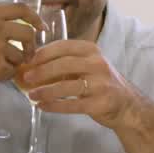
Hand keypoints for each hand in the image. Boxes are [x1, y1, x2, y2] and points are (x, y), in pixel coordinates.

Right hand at [0, 3, 39, 98]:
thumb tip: (22, 23)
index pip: (21, 9)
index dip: (35, 18)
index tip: (41, 27)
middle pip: (28, 32)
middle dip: (31, 46)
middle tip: (26, 55)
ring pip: (20, 54)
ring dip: (14, 63)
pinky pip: (13, 70)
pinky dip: (6, 75)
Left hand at [23, 40, 141, 129]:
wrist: (127, 105)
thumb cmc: (101, 83)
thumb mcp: (88, 65)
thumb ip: (66, 62)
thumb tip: (32, 65)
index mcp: (92, 50)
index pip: (64, 46)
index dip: (43, 53)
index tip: (28, 60)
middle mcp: (98, 64)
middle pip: (64, 64)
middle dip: (42, 71)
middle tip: (26, 78)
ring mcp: (101, 84)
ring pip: (67, 86)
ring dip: (46, 91)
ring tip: (31, 95)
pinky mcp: (100, 103)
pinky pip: (72, 105)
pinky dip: (55, 106)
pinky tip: (42, 106)